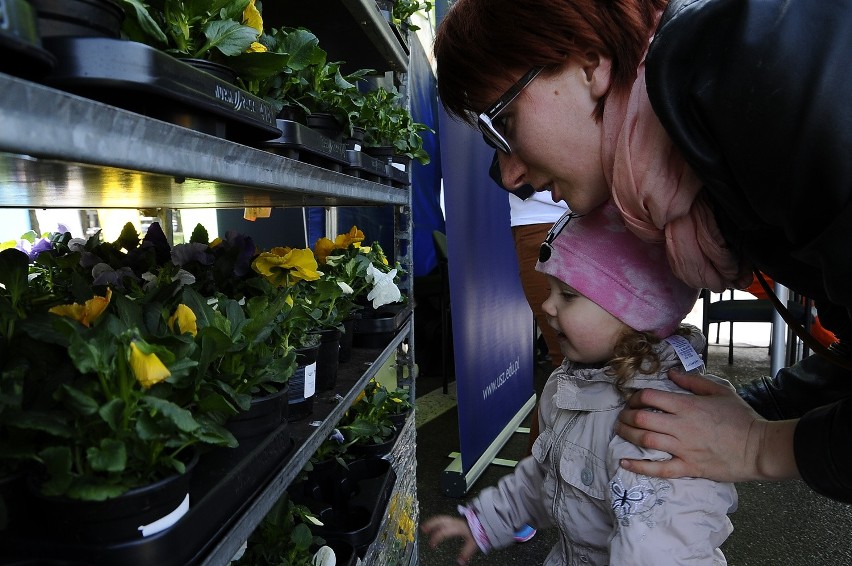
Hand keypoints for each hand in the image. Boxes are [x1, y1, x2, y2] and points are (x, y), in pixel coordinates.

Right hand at [421, 515, 478, 564]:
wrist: (485, 522)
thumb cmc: (478, 532)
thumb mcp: (473, 544)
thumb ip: (465, 553)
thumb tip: (460, 562)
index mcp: (457, 528)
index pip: (444, 532)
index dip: (436, 538)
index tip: (432, 545)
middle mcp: (454, 522)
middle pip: (440, 520)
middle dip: (431, 525)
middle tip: (423, 530)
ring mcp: (454, 519)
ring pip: (441, 518)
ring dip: (432, 522)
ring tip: (425, 527)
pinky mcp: (455, 519)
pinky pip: (443, 518)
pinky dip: (437, 521)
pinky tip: (434, 526)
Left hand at [614, 369, 798, 481]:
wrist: (760, 448)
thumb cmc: (742, 418)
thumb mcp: (720, 391)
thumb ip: (693, 381)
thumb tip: (671, 374)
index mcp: (687, 406)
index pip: (650, 397)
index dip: (635, 397)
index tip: (633, 400)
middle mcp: (681, 426)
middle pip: (642, 419)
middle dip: (627, 416)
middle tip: (623, 416)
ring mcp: (683, 448)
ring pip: (645, 441)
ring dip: (627, 435)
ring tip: (620, 431)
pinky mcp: (689, 467)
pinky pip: (659, 469)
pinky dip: (639, 467)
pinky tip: (624, 463)